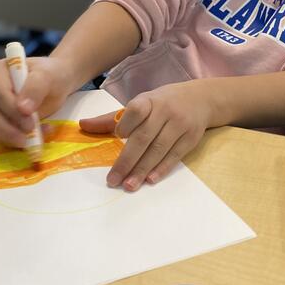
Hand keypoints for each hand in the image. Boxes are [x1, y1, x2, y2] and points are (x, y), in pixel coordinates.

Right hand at [0, 55, 73, 147]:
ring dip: (10, 137)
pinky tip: (33, 138)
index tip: (30, 118)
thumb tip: (23, 109)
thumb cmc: (50, 76)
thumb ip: (35, 88)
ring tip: (34, 138)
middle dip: (9, 126)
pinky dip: (12, 141)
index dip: (11, 108)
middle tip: (30, 133)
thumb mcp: (47, 76)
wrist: (56, 84)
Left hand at [79, 82, 212, 190]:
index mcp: (149, 101)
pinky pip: (175, 156)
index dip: (126, 124)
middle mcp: (165, 111)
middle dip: (127, 160)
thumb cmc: (163, 103)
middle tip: (113, 180)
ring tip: (129, 185)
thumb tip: (82, 125)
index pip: (135, 110)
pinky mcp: (191, 138)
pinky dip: (162, 168)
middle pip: (144, 137)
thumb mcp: (140, 104)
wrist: (201, 98)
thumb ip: (112, 118)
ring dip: (143, 170)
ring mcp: (180, 125)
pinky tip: (150, 180)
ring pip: (159, 150)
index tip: (117, 136)